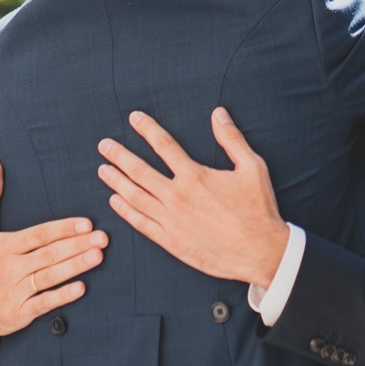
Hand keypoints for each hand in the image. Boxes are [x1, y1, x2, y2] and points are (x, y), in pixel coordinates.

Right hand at [0, 164, 108, 339]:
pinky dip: (62, 296)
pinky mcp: (18, 313)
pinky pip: (43, 303)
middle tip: (103, 237)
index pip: (38, 235)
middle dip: (77, 246)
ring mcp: (14, 291)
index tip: (86, 223)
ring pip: (49, 277)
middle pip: (48, 254)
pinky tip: (81, 288)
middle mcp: (9, 267)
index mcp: (3, 246)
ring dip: (75, 267)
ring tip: (98, 256)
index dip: (62, 229)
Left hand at [97, 108, 288, 288]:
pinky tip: (115, 201)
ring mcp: (171, 221)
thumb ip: (232, 139)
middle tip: (103, 145)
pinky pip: (141, 224)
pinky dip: (125, 211)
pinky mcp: (171, 242)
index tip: (134, 118)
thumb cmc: (258, 209)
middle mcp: (178, 197)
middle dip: (119, 156)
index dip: (147, 129)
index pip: (164, 145)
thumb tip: (218, 113)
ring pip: (135, 197)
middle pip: (140, 171)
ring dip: (116, 182)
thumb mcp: (252, 167)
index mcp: (195, 176)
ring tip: (103, 170)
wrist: (261, 252)